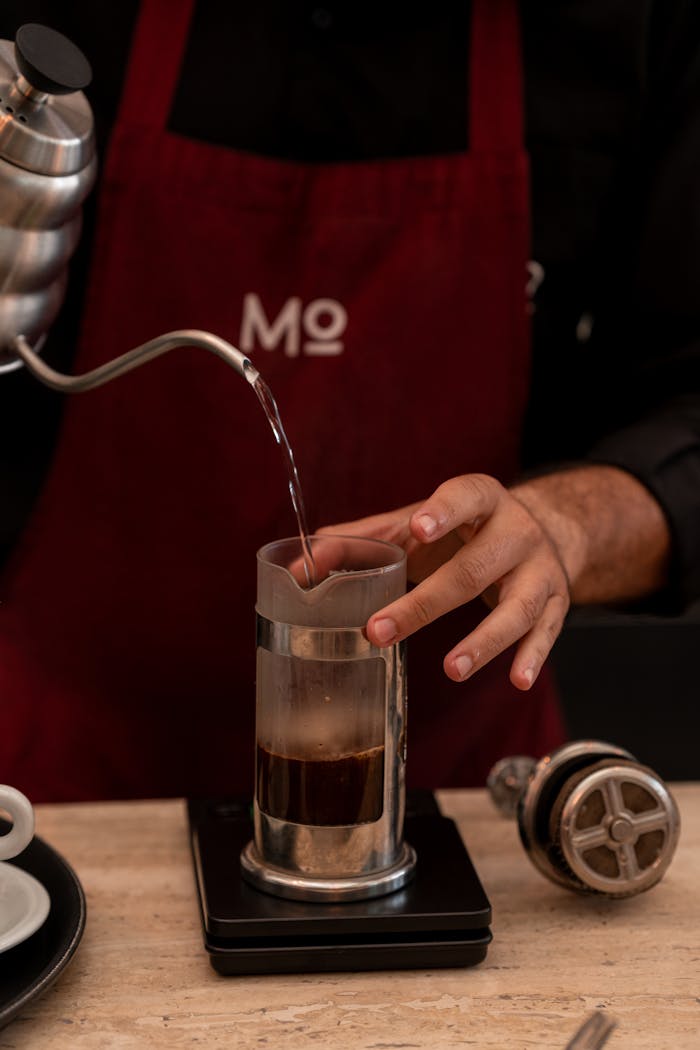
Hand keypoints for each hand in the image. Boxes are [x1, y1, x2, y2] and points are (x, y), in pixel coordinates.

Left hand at [320, 473, 572, 690]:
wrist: (543, 530)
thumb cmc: (466, 529)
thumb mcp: (423, 523)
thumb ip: (369, 539)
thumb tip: (306, 559)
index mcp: (481, 499)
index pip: (464, 497)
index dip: (443, 511)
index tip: (417, 527)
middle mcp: (516, 531)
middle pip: (473, 568)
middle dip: (426, 604)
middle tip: (380, 631)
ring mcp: (540, 568)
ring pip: (517, 606)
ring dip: (485, 641)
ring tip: (452, 669)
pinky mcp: (556, 601)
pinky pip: (546, 631)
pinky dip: (532, 656)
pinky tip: (516, 680)